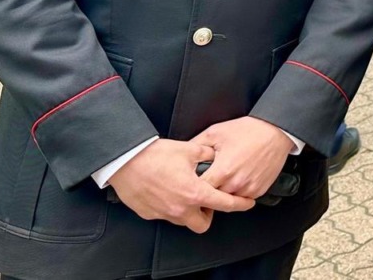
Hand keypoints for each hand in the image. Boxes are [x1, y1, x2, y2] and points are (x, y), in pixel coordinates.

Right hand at [109, 138, 253, 232]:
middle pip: (203, 224)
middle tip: (209, 200)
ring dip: (190, 211)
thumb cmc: (155, 155)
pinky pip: (166, 215)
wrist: (125, 161)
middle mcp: (180, 208)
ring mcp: (164, 213)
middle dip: (210, 214)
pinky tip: (170, 192)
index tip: (247, 203)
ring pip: (184, 221)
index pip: (224, 204)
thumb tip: (215, 155)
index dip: (240, 204)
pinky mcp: (149, 214)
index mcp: (194, 192)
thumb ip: (208, 154)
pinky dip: (172, 207)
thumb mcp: (190, 149)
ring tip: (189, 193)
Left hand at [192, 116, 294, 200]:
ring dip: (224, 193)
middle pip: (213, 198)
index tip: (191, 185)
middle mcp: (236, 183)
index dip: (193, 188)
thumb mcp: (216, 132)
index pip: (199, 191)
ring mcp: (248, 189)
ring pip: (228, 201)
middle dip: (208, 192)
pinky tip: (238, 178)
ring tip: (224, 178)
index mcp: (223, 170)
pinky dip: (238, 192)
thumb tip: (183, 156)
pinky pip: (242, 198)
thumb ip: (196, 146)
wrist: (275, 131)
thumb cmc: (248, 130)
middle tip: (208, 182)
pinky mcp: (258, 191)